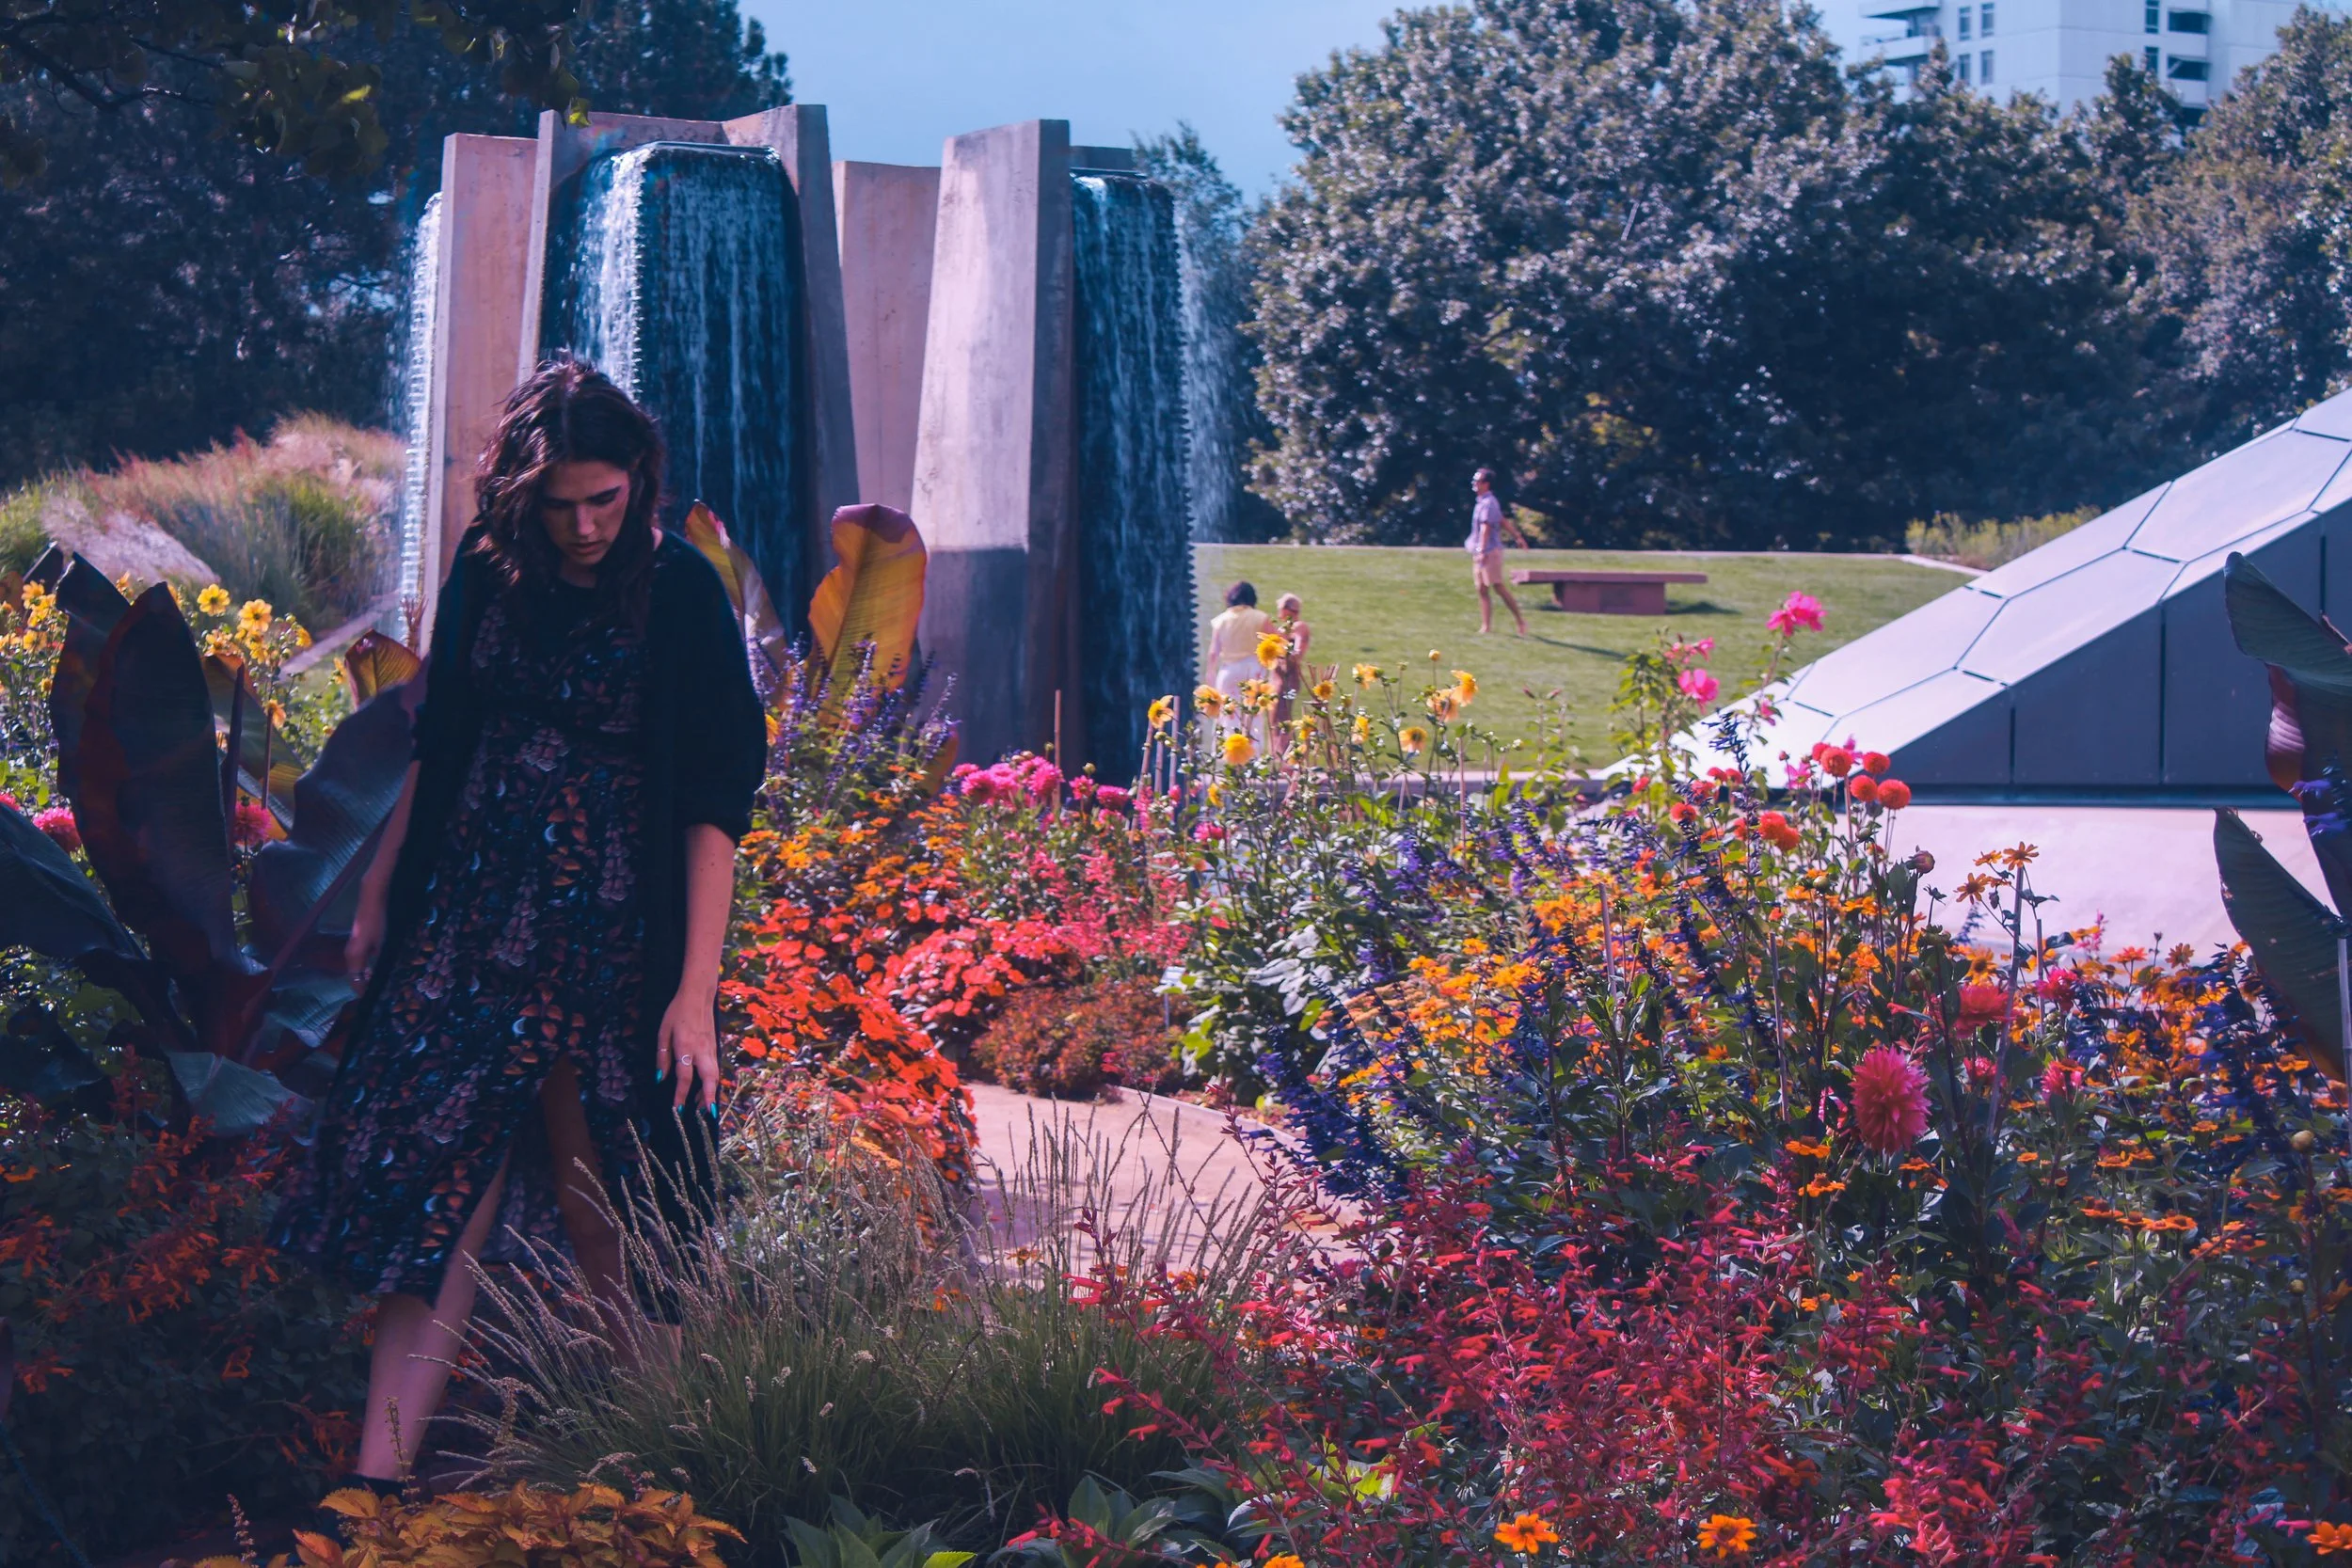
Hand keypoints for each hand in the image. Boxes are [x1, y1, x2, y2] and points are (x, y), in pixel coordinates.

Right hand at [345, 886, 386, 988]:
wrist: (373, 896)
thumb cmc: (378, 919)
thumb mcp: (382, 942)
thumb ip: (381, 960)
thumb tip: (384, 976)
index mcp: (353, 955)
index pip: (355, 981)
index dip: (364, 992)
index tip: (376, 1001)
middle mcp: (351, 952)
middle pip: (357, 975)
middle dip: (368, 985)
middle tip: (385, 994)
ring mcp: (355, 945)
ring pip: (361, 967)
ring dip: (371, 975)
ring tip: (387, 982)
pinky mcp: (361, 939)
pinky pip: (364, 958)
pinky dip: (372, 965)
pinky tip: (387, 965)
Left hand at [656, 983, 720, 1113]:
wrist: (698, 995)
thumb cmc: (677, 1012)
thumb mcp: (663, 1032)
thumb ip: (663, 1056)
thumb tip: (661, 1078)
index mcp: (685, 1047)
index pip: (684, 1076)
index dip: (681, 1095)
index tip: (677, 1109)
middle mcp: (701, 1050)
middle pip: (708, 1079)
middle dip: (707, 1098)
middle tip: (706, 1115)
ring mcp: (711, 1048)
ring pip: (715, 1075)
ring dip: (711, 1091)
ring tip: (704, 1107)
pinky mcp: (715, 1047)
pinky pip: (715, 1068)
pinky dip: (712, 1081)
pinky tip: (706, 1088)